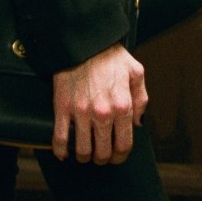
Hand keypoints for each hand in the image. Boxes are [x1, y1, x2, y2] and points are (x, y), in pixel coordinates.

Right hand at [52, 43, 146, 163]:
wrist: (85, 42)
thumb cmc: (110, 56)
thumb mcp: (136, 73)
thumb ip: (141, 100)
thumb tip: (138, 123)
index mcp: (122, 105)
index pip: (124, 145)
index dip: (121, 156)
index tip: (117, 156)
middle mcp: (103, 113)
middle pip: (103, 153)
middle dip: (104, 159)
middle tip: (102, 156)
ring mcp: (81, 112)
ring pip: (82, 151)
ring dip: (85, 157)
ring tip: (86, 153)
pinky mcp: (62, 108)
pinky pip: (60, 139)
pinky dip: (61, 152)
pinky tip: (65, 153)